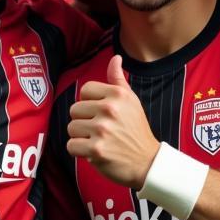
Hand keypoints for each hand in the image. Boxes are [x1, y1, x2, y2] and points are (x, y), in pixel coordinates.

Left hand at [67, 56, 159, 187]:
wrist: (148, 162)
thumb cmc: (136, 130)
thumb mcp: (131, 101)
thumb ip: (118, 79)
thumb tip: (115, 58)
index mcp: (117, 94)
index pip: (85, 90)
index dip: (90, 103)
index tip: (102, 113)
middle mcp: (109, 109)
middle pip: (75, 109)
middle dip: (84, 121)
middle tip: (101, 130)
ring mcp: (102, 130)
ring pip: (71, 127)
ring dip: (81, 137)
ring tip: (99, 140)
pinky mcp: (96, 150)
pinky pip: (71, 145)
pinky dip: (79, 151)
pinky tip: (94, 151)